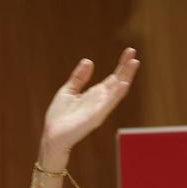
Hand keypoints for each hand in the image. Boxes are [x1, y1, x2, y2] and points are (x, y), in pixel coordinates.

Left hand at [40, 48, 139, 163]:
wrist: (52, 136)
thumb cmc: (60, 117)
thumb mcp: (68, 91)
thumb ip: (79, 78)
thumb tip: (88, 60)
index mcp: (95, 94)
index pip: (113, 78)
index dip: (122, 65)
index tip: (130, 51)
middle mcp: (101, 101)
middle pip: (118, 82)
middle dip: (126, 68)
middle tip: (134, 53)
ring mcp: (99, 109)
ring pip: (117, 91)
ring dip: (126, 77)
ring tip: (134, 63)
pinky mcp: (94, 117)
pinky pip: (108, 104)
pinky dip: (116, 94)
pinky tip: (123, 84)